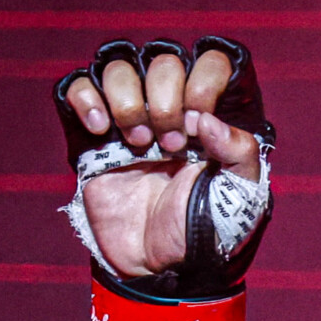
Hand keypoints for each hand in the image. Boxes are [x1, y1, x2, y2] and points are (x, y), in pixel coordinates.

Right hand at [62, 43, 264, 278]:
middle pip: (163, 60)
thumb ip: (241, 153)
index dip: (204, 80)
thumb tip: (206, 120)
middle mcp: (170, 106)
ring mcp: (130, 116)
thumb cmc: (205, 226)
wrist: (159, 260)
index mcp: (209, 114)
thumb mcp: (241, 196)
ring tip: (140, 143)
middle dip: (168, 100)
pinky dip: (87, 99)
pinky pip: (78, 86)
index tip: (199, 122)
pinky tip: (102, 130)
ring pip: (119, 66)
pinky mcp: (93, 133)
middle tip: (172, 146)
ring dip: (130, 101)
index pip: (210, 61)